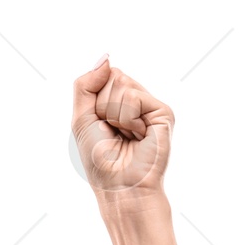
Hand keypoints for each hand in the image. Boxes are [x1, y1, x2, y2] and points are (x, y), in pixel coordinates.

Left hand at [72, 59, 172, 198]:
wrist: (120, 187)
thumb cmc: (100, 161)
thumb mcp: (81, 120)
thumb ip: (85, 85)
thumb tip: (106, 57)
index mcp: (118, 102)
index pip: (104, 75)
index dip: (95, 101)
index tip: (101, 126)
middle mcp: (137, 100)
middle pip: (112, 76)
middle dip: (103, 107)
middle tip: (114, 133)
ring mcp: (150, 105)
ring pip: (121, 83)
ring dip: (114, 115)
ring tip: (126, 136)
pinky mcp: (163, 112)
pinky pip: (133, 97)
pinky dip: (127, 119)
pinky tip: (138, 136)